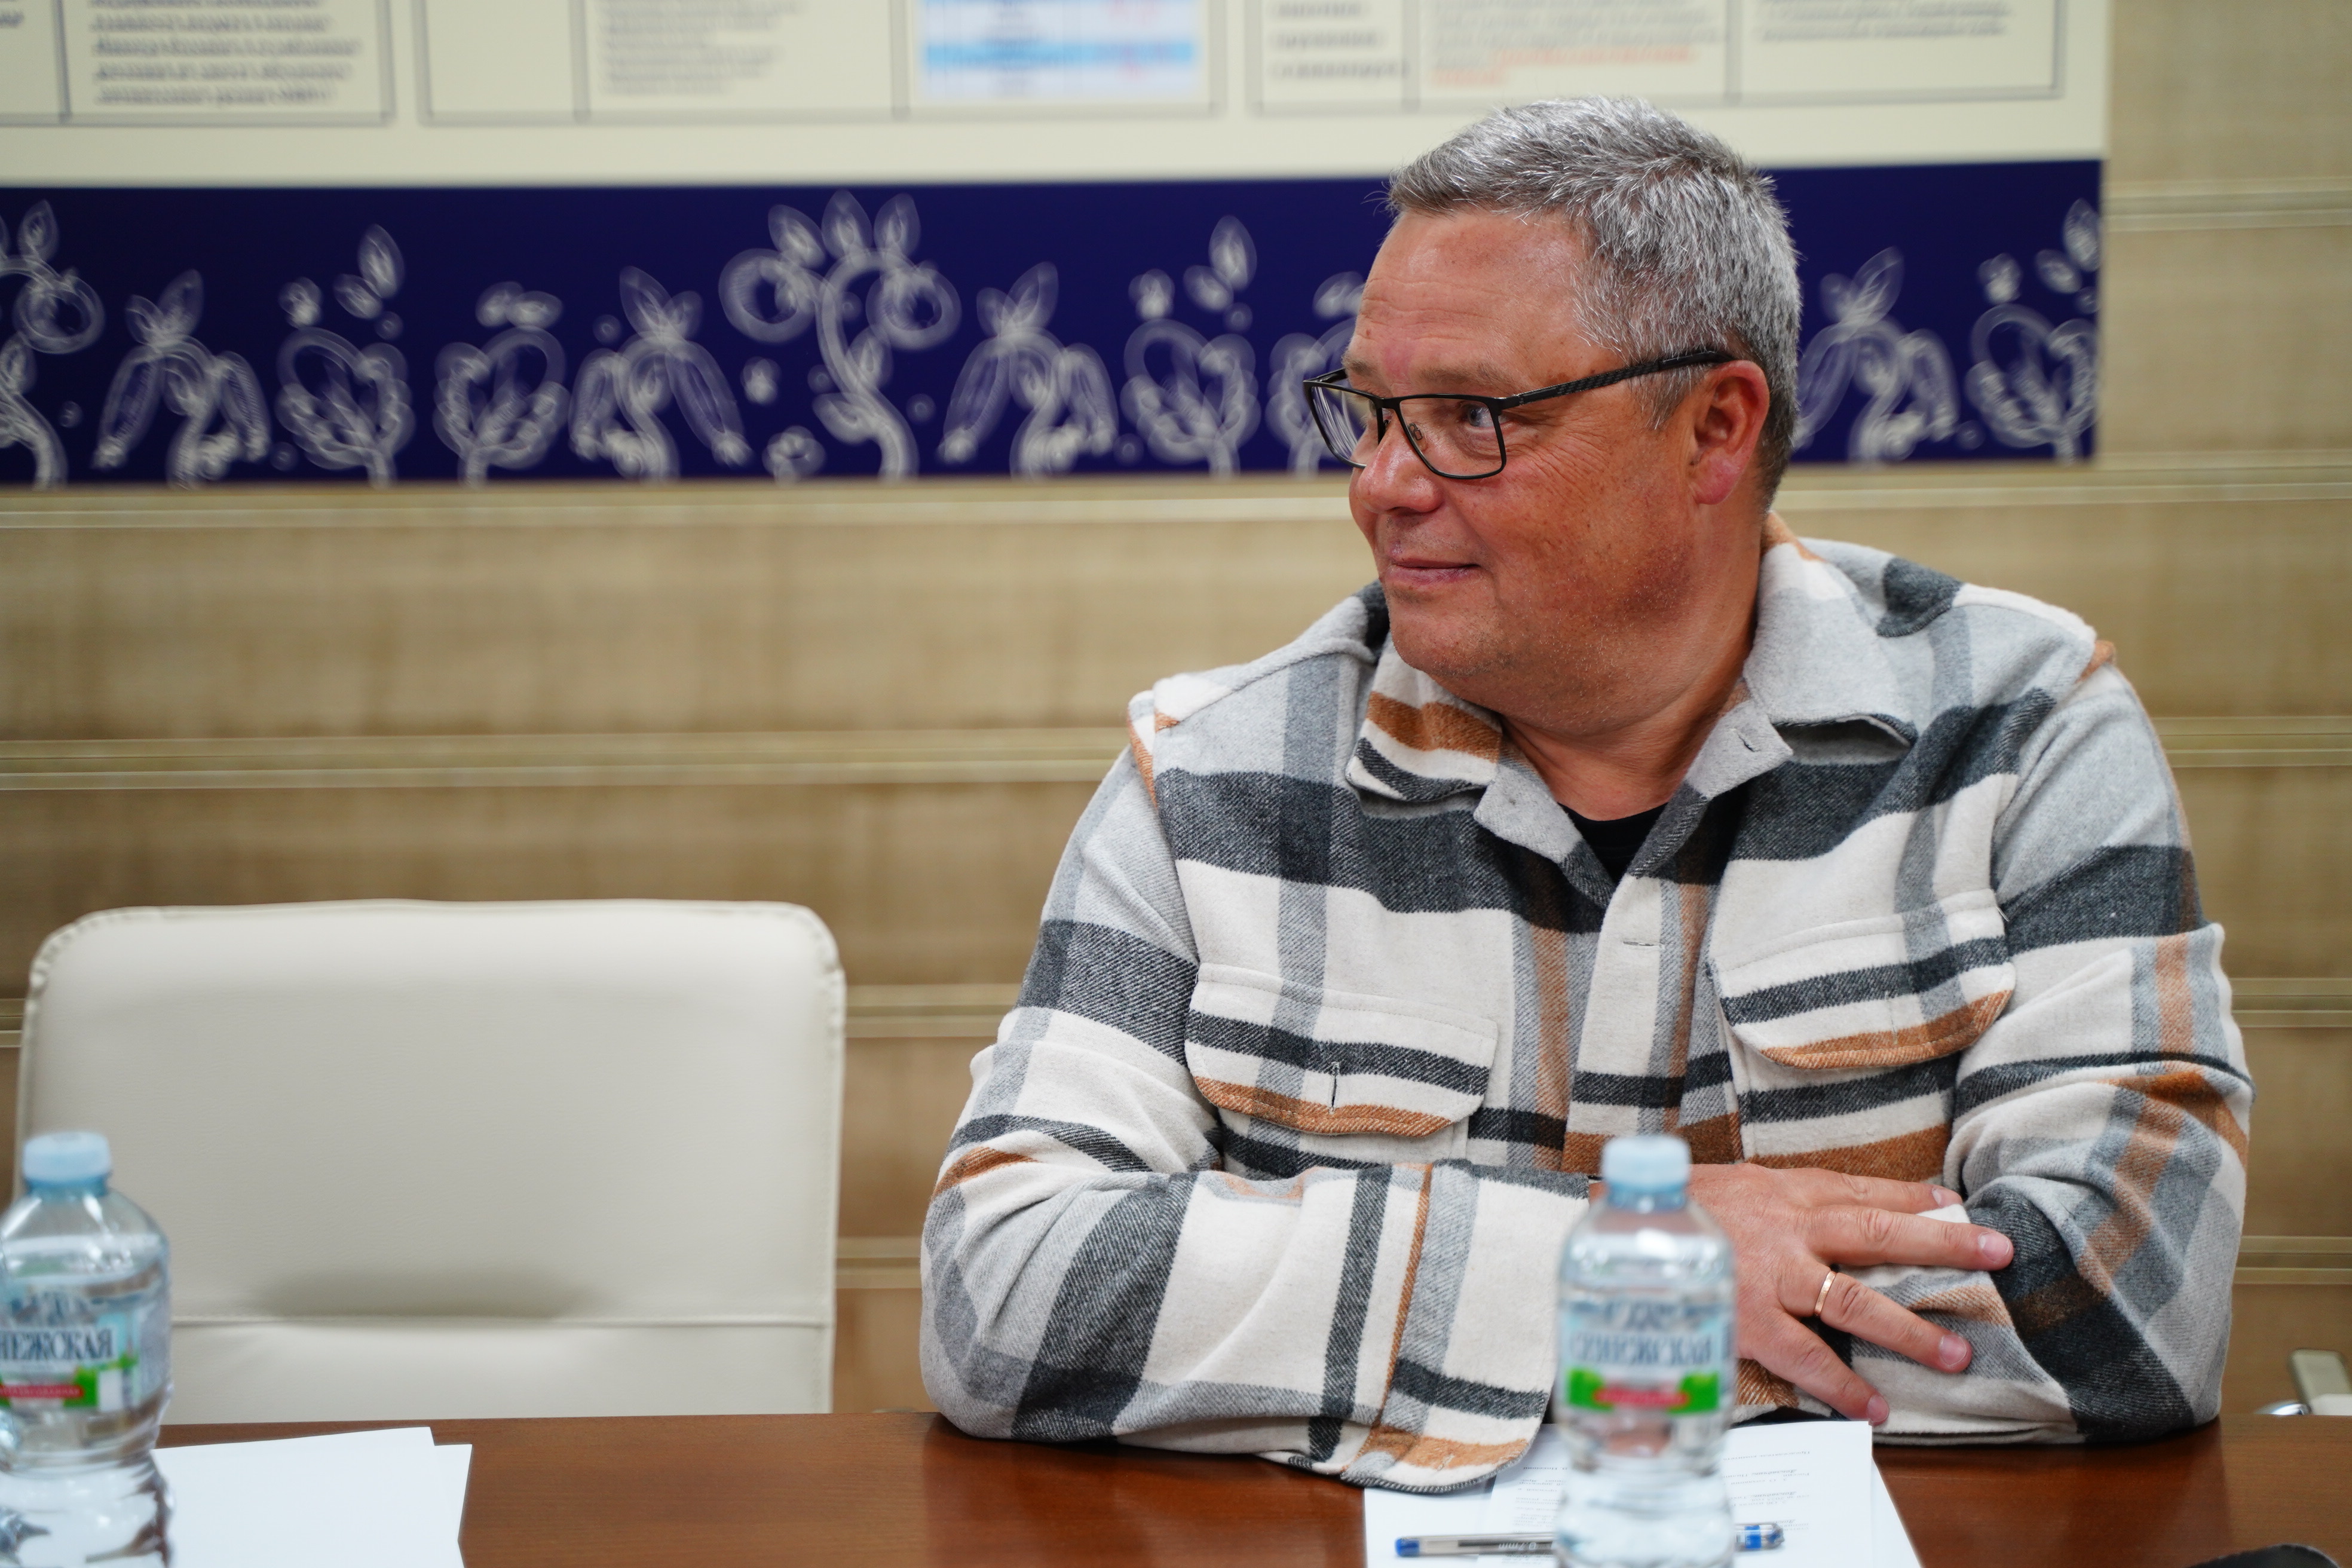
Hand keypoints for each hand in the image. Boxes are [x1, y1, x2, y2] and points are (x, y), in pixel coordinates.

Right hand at [1683, 1163, 2014, 1424]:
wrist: (1616, 1234)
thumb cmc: (1670, 1211)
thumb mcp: (1729, 1186)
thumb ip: (1776, 1198)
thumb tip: (1823, 1204)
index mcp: (1782, 1192)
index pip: (1860, 1190)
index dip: (1910, 1196)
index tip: (1954, 1202)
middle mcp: (1786, 1228)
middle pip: (1876, 1233)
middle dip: (1941, 1244)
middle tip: (1997, 1253)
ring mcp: (1770, 1277)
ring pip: (1853, 1302)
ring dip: (1909, 1330)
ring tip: (1955, 1354)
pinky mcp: (1749, 1321)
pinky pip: (1806, 1358)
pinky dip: (1843, 1385)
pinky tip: (1874, 1407)